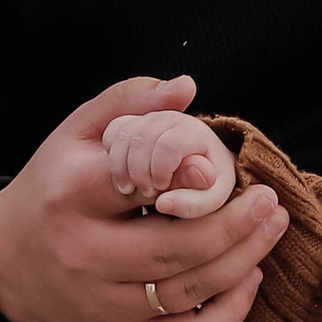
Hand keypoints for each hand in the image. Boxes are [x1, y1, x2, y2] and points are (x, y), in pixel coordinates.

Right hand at [0, 75, 287, 321]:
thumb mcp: (77, 134)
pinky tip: (247, 281)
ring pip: (186, 293)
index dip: (187, 177)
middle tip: (269, 201)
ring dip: (241, 262)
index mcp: (72, 195)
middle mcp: (85, 254)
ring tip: (271, 228)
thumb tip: (185, 88)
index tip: (223, 167)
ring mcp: (104, 302)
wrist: (6, 263)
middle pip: (173, 250)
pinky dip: (226, 318)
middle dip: (233, 227)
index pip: (137, 187)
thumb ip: (130, 104)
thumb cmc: (52, 188)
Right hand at [102, 106, 239, 218]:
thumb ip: (192, 204)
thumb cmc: (208, 184)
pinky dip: (112, 156)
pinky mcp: (135, 121)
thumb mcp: (209, 199)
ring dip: (120, 167)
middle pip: (142, 138)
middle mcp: (172, 118)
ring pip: (124, 134)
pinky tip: (122, 176)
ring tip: (129, 190)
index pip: (169, 144)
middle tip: (147, 194)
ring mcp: (152, 118)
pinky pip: (113, 131)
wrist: (201, 166)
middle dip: (139, 171)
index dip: (160, 170)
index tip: (162, 188)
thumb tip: (163, 203)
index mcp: (194, 132)